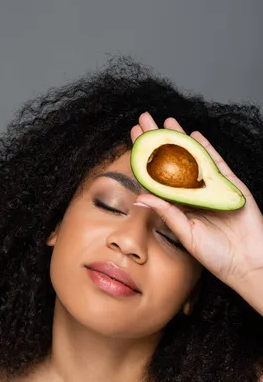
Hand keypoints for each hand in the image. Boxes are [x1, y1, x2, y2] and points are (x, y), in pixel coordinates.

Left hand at [130, 113, 262, 289]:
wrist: (248, 262)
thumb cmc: (216, 255)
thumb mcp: (186, 233)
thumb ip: (166, 213)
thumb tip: (141, 198)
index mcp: (180, 205)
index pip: (158, 175)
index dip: (146, 157)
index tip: (134, 139)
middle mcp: (193, 193)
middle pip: (173, 160)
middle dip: (159, 139)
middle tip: (144, 119)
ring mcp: (212, 188)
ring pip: (193, 157)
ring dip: (180, 138)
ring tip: (166, 121)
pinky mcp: (229, 186)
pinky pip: (216, 163)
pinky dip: (206, 148)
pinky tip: (194, 135)